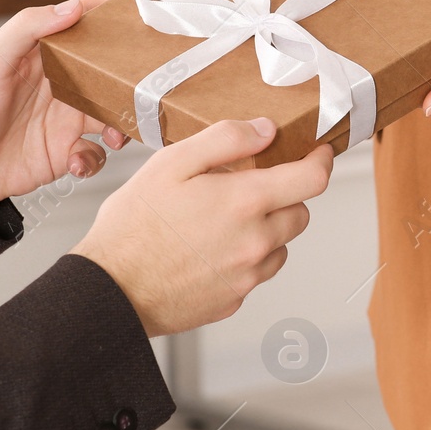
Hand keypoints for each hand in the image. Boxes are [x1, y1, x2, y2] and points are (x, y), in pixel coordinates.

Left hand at [0, 0, 127, 213]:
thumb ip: (28, 28)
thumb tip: (73, 8)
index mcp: (42, 54)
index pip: (82, 23)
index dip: (109, 13)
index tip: (139, 11)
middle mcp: (59, 83)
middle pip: (109, 71)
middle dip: (131, 78)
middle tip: (146, 85)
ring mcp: (65, 118)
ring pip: (114, 114)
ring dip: (123, 125)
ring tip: (116, 135)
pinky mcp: (66, 151)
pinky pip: (97, 153)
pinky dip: (93, 159)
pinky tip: (74, 161)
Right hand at [70, 119, 333, 337]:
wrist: (109, 290)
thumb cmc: (133, 227)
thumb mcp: (172, 163)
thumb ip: (225, 140)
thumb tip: (265, 130)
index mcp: (245, 202)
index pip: (313, 179)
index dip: (320, 161)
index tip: (318, 153)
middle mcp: (256, 242)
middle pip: (300, 213)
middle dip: (283, 197)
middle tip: (245, 189)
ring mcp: (247, 276)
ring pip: (280, 245)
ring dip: (265, 230)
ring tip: (218, 223)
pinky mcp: (234, 299)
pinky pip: (254, 273)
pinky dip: (243, 259)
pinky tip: (207, 250)